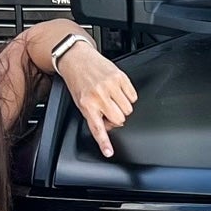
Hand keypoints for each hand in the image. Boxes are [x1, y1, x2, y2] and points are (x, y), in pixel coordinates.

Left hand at [58, 43, 136, 157]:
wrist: (77, 57)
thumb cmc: (77, 80)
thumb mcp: (80, 101)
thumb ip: (94, 115)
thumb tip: (110, 126)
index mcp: (87, 104)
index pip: (97, 128)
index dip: (104, 142)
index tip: (109, 152)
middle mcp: (99, 95)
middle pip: (119, 119)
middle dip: (116, 118)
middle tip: (108, 110)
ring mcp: (111, 86)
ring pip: (128, 109)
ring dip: (122, 107)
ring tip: (112, 98)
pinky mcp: (121, 77)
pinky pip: (133, 96)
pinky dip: (128, 96)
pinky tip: (117, 90)